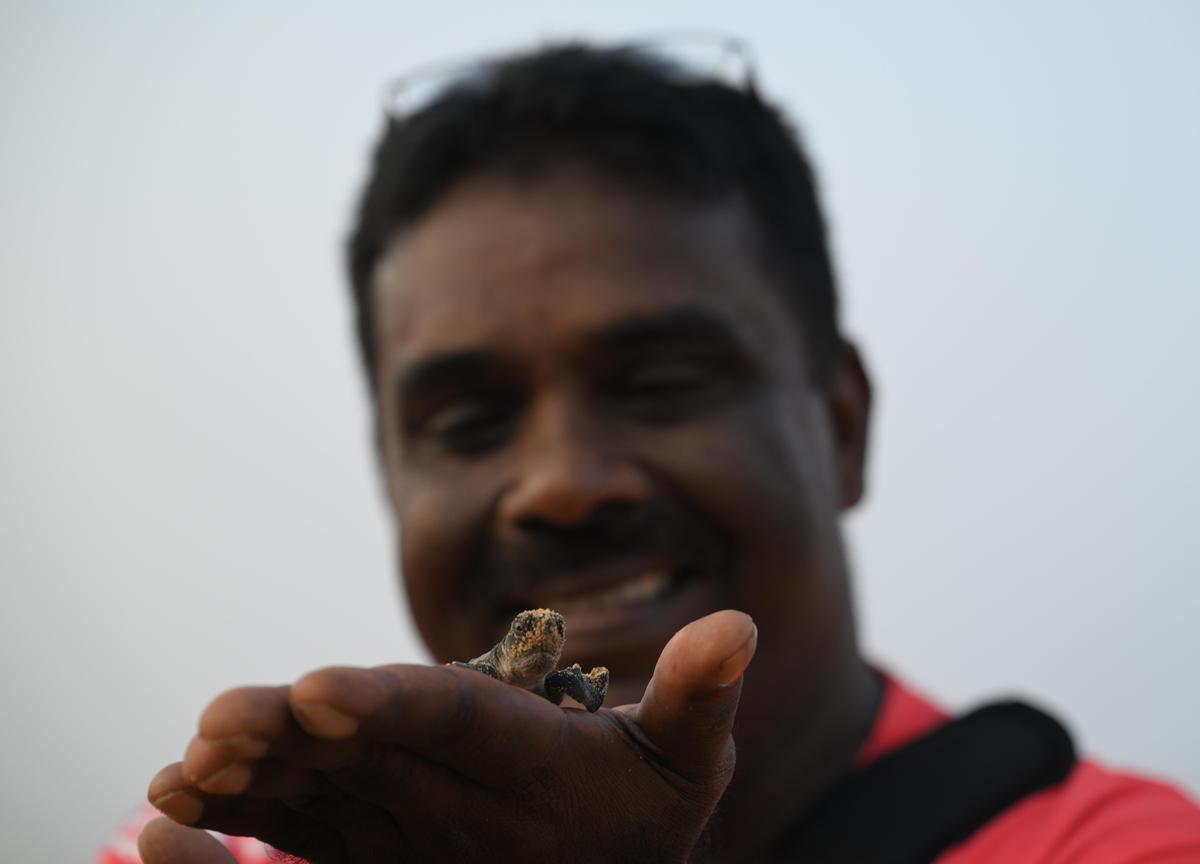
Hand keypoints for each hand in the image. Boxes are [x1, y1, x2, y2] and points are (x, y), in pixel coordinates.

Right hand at [142, 610, 756, 862]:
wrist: (596, 853)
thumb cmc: (637, 807)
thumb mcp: (679, 761)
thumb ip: (693, 701)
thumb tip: (742, 625)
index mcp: (499, 722)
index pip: (438, 704)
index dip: (382, 696)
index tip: (323, 691)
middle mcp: (428, 746)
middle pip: (350, 729)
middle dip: (284, 723)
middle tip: (222, 724)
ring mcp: (384, 788)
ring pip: (305, 769)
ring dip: (246, 765)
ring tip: (186, 771)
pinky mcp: (352, 832)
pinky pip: (288, 822)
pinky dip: (237, 819)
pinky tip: (175, 820)